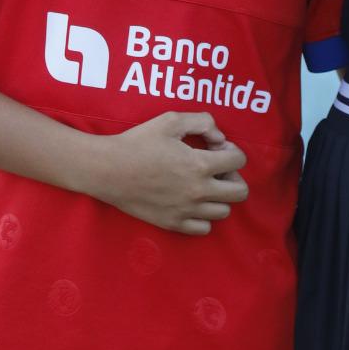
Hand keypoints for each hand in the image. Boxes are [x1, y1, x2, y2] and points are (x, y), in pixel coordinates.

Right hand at [86, 112, 247, 234]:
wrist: (108, 170)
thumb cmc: (138, 142)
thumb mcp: (171, 120)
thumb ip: (203, 122)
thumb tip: (219, 137)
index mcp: (200, 165)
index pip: (239, 161)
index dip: (232, 150)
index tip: (215, 147)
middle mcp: (198, 192)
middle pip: (240, 192)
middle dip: (233, 176)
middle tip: (216, 168)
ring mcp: (186, 211)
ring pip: (224, 212)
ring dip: (220, 196)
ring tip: (203, 184)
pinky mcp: (173, 224)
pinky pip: (204, 228)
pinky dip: (204, 216)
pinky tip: (192, 201)